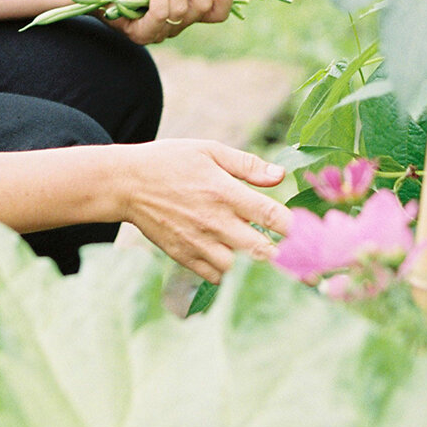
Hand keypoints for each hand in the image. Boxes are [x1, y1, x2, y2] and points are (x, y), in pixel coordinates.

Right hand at [122, 139, 290, 281]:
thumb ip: (247, 165)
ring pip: (239, 267)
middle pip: (262, 250)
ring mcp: (198, 242)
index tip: (300, 228)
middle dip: (279, 253)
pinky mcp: (184, 256)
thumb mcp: (208, 150)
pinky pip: (215, 276)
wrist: (126, 183)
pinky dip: (224, 270)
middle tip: (288, 251)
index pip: (273, 216)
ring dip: (248, 261)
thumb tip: (280, 177)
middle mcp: (215, 220)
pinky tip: (224, 255)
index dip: (294, 226)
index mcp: (225, 191)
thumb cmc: (170, 161)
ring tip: (249, 249)